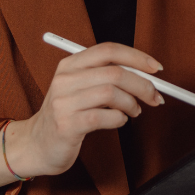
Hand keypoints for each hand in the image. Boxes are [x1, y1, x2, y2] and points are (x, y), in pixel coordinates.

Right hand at [0, 42, 164, 188]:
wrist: (37, 145)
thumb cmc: (67, 115)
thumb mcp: (81, 88)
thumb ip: (107, 77)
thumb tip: (147, 74)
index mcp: (70, 65)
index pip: (108, 50)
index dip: (137, 57)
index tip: (156, 68)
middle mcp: (65, 79)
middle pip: (115, 72)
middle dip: (143, 84)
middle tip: (154, 97)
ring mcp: (64, 102)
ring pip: (112, 93)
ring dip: (132, 104)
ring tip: (134, 111)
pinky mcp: (67, 125)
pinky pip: (105, 117)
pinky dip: (120, 119)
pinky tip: (118, 121)